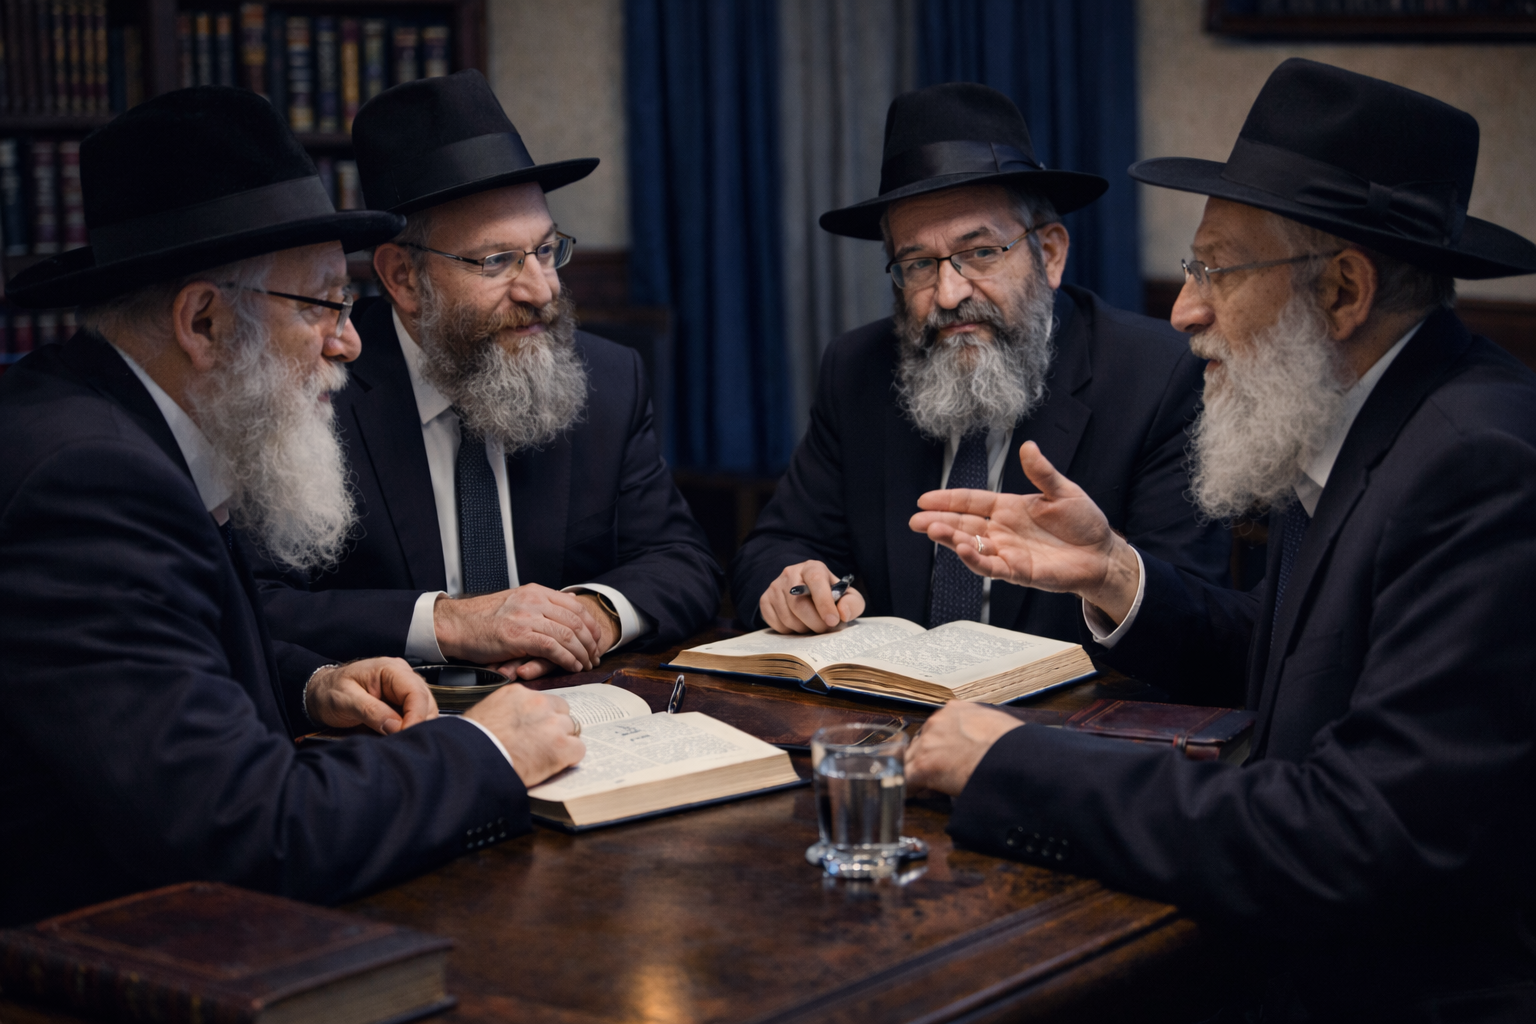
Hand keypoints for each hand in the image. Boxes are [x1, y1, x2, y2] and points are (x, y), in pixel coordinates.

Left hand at [306, 657, 436, 734]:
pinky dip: (410, 730)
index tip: (405, 736)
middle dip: (418, 724)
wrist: (319, 693)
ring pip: (425, 712)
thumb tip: (396, 726)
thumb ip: (371, 711)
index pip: (416, 693)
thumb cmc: (329, 691)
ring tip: (399, 743)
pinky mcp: (402, 704)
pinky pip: (415, 717)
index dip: (416, 717)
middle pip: (426, 703)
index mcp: (391, 669)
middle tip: (403, 744)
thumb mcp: (345, 700)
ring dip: (415, 728)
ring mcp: (404, 690)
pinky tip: (398, 739)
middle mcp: (403, 677)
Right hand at [464, 683, 584, 786]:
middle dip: (555, 728)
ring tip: (543, 758)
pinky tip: (553, 766)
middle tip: (541, 745)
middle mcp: (539, 703)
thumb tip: (511, 721)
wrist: (471, 762)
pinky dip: (569, 759)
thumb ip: (506, 711)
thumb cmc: (471, 743)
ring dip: (562, 743)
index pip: (543, 701)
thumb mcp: (485, 714)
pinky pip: (578, 749)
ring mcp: (552, 724)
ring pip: (572, 730)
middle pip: (561, 713)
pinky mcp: (561, 746)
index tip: (535, 730)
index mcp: (518, 693)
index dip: (542, 718)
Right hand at [483, 593, 619, 679]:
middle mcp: (534, 601)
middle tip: (594, 657)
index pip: (575, 606)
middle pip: (575, 621)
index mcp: (535, 592)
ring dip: (581, 653)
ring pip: (567, 635)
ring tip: (585, 665)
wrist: (456, 624)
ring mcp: (527, 617)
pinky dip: (567, 659)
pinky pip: (553, 648)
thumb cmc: (483, 618)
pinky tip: (572, 667)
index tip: (596, 639)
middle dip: (590, 642)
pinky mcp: (519, 636)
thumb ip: (543, 602)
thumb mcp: (517, 601)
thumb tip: (570, 601)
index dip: (590, 625)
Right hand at [759, 559, 865, 633]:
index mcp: (813, 568)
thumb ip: (852, 604)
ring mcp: (775, 586)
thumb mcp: (848, 598)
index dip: (824, 602)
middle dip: (815, 622)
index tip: (833, 621)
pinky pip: (776, 623)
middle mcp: (791, 573)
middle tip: (825, 629)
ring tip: (812, 625)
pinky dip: (789, 631)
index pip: (815, 580)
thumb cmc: (832, 597)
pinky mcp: (765, 600)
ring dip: (803, 628)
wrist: (810, 597)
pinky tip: (798, 624)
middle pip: (798, 603)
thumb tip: (842, 613)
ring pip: (787, 616)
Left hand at [905, 701, 1023, 794]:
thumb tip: (979, 744)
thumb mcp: (997, 726)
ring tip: (929, 788)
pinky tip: (916, 795)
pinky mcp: (923, 766)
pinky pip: (907, 779)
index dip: (940, 746)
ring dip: (919, 773)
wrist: (1012, 760)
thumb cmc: (1015, 747)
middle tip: (938, 776)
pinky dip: (911, 789)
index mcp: (956, 710)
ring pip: (911, 759)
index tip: (945, 758)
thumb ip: (980, 730)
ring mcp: (927, 743)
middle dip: (928, 758)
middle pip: (921, 743)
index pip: (938, 728)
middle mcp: (937, 722)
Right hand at [908, 440, 1141, 623]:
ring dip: (952, 539)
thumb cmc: (1084, 523)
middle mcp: (1003, 531)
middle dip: (939, 522)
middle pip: (964, 525)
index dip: (949, 500)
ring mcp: (1008, 552)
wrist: (1103, 554)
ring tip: (934, 531)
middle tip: (916, 520)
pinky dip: (976, 559)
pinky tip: (963, 549)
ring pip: (972, 546)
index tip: (925, 499)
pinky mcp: (1018, 572)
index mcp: (1009, 508)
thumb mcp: (1063, 491)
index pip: (972, 502)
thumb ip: (1042, 473)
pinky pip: (992, 567)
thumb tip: (1027, 447)